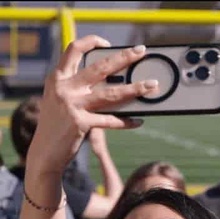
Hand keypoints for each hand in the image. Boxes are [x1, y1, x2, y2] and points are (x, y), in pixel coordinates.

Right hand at [28, 35, 157, 173]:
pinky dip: (126, 122)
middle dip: (124, 57)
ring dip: (135, 88)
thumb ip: (79, 90)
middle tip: (141, 50)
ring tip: (152, 85)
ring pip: (111, 93)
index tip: (108, 43)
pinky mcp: (81, 123)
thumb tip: (113, 84)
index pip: (73, 50)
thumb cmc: (57, 127)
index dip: (91, 42)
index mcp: (58, 79)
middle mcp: (64, 88)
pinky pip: (110, 120)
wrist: (45, 153)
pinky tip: (138, 121)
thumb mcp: (60, 102)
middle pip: (100, 67)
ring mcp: (72, 105)